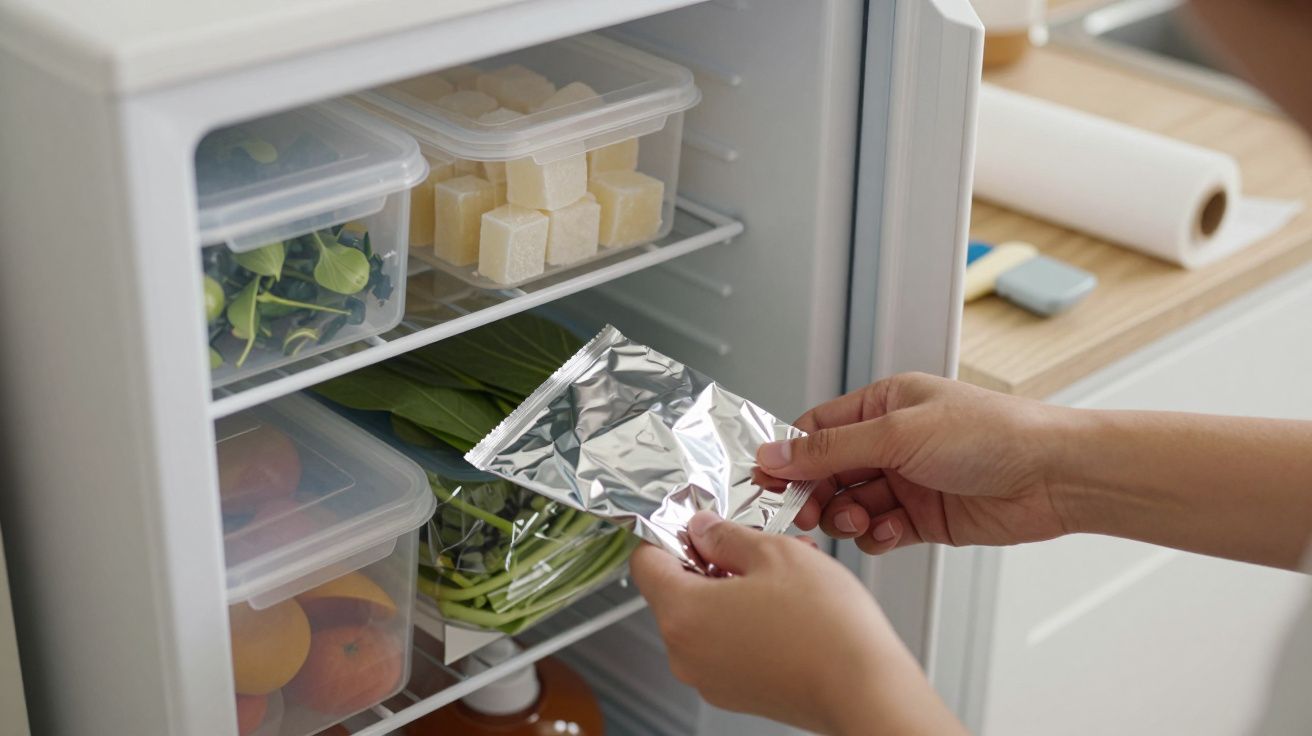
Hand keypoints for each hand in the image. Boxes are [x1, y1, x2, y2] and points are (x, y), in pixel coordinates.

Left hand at [630, 511, 966, 735]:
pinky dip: (746, 621)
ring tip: (783, 574)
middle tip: (754, 546)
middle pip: (676, 590)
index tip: (698, 524)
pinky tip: (787, 607)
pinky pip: (726, 645)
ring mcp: (710, 679)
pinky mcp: (737, 692)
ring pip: (705, 617)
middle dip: (712, 561)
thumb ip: (726, 536)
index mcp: (683, 614)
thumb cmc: (826, 629)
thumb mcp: (773, 553)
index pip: (646, 562)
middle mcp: (686, 653)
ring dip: (735, 589)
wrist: (865, 691)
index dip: (670, 534)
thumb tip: (703, 529)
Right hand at [756, 373, 1072, 554]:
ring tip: (857, 519)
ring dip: (845, 517)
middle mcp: (892, 441)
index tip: (764, 481)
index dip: (788, 456)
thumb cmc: (993, 433)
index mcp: (883, 405)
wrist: (1054, 476)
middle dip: (812, 494)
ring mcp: (907, 481)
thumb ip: (831, 449)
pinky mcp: (924, 518)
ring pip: (849, 505)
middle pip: (827, 472)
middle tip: (801, 512)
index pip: (816, 430)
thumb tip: (776, 452)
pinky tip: (891, 531)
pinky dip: (876, 537)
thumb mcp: (898, 433)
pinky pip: (879, 532)